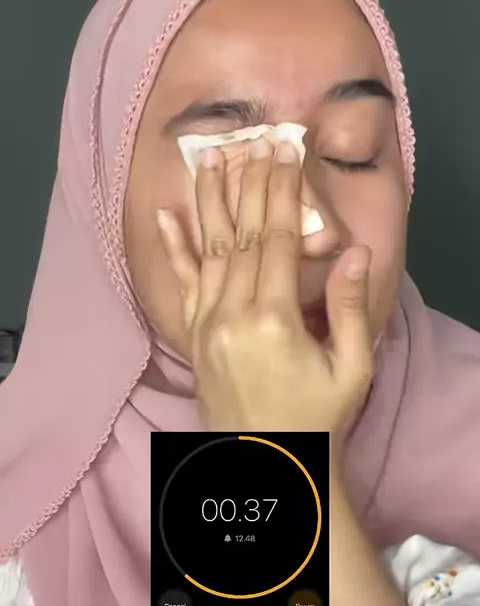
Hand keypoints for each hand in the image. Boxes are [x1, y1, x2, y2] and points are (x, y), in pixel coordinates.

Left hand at [157, 137, 373, 434]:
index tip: (285, 151)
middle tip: (256, 139)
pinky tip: (166, 215)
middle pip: (241, 235)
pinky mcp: (192, 338)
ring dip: (211, 201)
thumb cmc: (317, 420)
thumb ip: (349, 308)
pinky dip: (173, 248)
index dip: (282, 192)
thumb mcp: (351, 369)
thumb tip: (355, 250)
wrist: (268, 466)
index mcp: (272, 320)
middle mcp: (230, 315)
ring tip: (210, 157)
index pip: (276, 239)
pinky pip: (180, 285)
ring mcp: (205, 326)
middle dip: (251, 183)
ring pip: (207, 250)